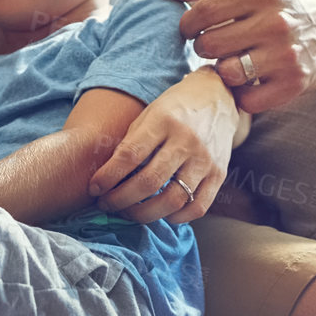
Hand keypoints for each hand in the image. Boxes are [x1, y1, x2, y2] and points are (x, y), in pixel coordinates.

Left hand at [88, 67, 236, 224]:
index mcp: (164, 120)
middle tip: (107, 204)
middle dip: (121, 200)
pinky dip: (177, 217)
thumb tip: (108, 178)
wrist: (218, 98)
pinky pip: (198, 207)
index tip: (95, 188)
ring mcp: (205, 159)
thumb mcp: (150, 113)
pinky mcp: (219, 174)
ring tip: (130, 212)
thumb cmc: (175, 108)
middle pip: (149, 182)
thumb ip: (132, 142)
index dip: (108, 176)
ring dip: (145, 213)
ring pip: (173, 200)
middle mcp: (187, 140)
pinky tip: (162, 212)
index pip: (130, 155)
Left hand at [155, 0, 315, 112]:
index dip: (187, 25)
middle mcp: (276, 23)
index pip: (200, 13)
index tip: (193, 30)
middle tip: (215, 46)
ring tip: (232, 62)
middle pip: (210, 45)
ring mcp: (287, 55)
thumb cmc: (279, 0)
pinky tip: (250, 81)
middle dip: (205, 48)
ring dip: (224, 71)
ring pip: (227, 73)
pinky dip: (243, 95)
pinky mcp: (296, 84)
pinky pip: (248, 101)